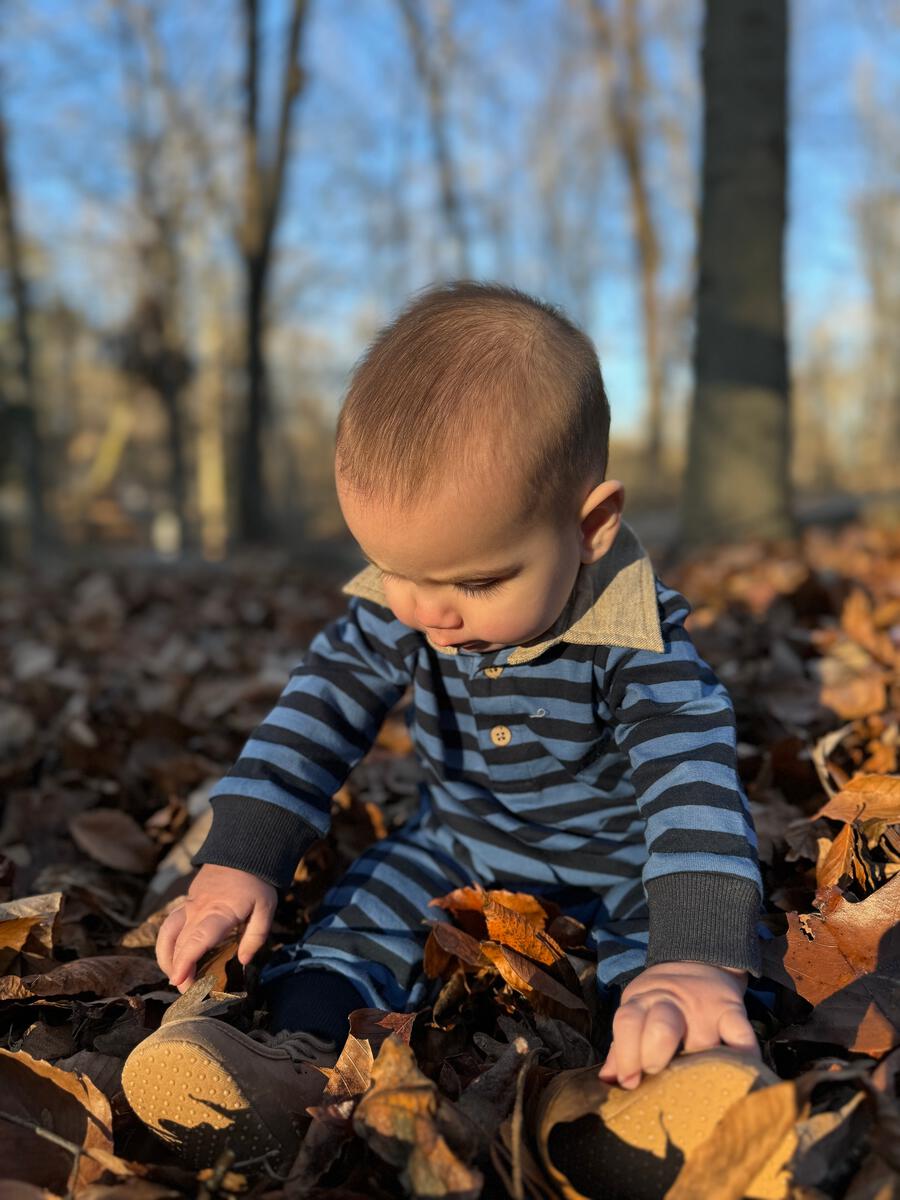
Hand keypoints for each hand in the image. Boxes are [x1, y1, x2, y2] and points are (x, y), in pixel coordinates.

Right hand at [156, 863, 276, 992]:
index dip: (185, 962)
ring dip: (166, 957)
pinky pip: (170, 924)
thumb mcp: (266, 908)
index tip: (179, 981)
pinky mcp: (186, 902)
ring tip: (175, 976)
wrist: (242, 851)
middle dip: (177, 970)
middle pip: (179, 944)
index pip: (196, 941)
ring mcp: (189, 905)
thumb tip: (244, 962)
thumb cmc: (256, 883)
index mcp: (218, 913)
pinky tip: (174, 956)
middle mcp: (198, 910)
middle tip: (187, 992)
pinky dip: (167, 943)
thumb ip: (256, 936)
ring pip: (167, 933)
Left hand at [597, 960, 757, 1089]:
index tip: (628, 1082)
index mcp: (643, 1002)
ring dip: (698, 1068)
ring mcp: (705, 1009)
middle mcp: (673, 1004)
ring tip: (693, 1089)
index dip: (625, 1054)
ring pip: (702, 1038)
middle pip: (661, 1028)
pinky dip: (744, 1055)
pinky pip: (742, 1035)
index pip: (628, 1022)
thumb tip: (606, 1082)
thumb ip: (622, 1047)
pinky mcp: (732, 1010)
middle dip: (655, 1056)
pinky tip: (741, 1076)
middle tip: (657, 1075)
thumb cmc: (662, 1000)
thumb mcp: (636, 1010)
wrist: (698, 959)